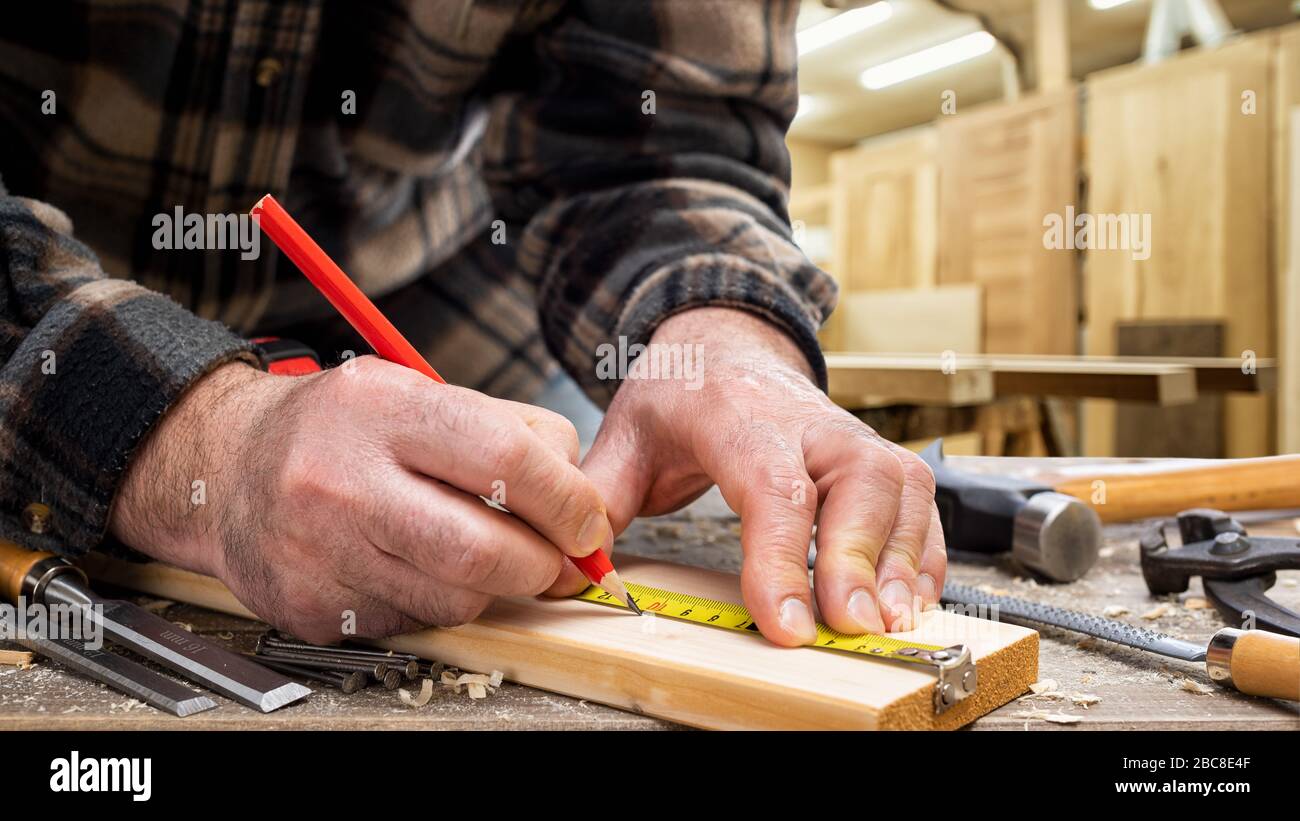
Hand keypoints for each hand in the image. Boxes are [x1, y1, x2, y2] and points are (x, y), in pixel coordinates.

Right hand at [109, 357, 614, 641]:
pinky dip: (436, 602)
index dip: (568, 502)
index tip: (588, 522)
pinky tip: (417, 568)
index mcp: (382, 410)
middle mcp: (341, 480)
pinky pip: (411, 623)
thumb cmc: (340, 429)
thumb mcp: (419, 393)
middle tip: (556, 559)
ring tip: (477, 552)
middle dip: (542, 564)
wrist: (226, 467)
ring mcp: (318, 551)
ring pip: (454, 599)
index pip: (506, 460)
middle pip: (482, 550)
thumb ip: (511, 433)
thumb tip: (582, 504)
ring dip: (491, 587)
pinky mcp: (310, 607)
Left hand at [551, 307, 945, 644]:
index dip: (781, 556)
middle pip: (855, 481)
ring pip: (899, 487)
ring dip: (902, 558)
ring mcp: (850, 435)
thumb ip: (602, 495)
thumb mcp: (625, 434)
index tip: (788, 623)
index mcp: (737, 416)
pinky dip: (924, 550)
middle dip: (859, 558)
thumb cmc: (680, 395)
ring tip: (889, 622)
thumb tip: (578, 562)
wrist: (726, 345)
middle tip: (852, 625)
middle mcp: (806, 422)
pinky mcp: (877, 456)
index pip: (770, 485)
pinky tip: (912, 597)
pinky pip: (920, 500)